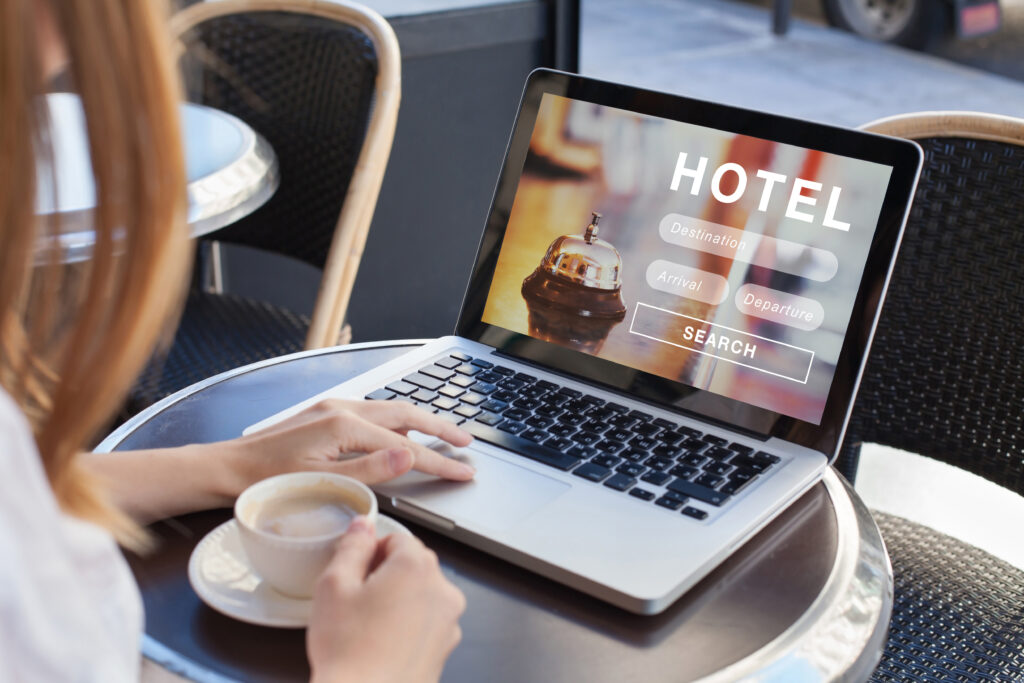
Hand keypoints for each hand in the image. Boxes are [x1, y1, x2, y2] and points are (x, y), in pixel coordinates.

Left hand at [224, 399, 474, 495]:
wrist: (226, 468)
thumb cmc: (267, 481)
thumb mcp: (323, 482)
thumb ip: (370, 470)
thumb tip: (410, 454)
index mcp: (344, 425)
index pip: (406, 446)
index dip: (439, 461)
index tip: (464, 471)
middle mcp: (342, 408)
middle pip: (406, 413)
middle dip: (440, 427)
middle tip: (466, 443)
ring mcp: (332, 408)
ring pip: (390, 410)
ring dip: (420, 422)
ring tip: (444, 436)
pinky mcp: (325, 414)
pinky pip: (372, 413)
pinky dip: (396, 423)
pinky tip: (401, 434)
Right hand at [307, 517, 465, 682]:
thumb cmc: (349, 651)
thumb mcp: (334, 585)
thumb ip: (352, 546)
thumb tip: (363, 526)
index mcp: (417, 566)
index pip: (397, 538)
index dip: (371, 552)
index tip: (355, 572)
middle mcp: (441, 590)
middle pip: (413, 564)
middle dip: (386, 574)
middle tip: (356, 600)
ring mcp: (448, 621)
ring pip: (420, 594)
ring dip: (398, 600)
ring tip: (367, 625)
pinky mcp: (446, 647)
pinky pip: (426, 622)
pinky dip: (408, 625)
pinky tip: (381, 643)